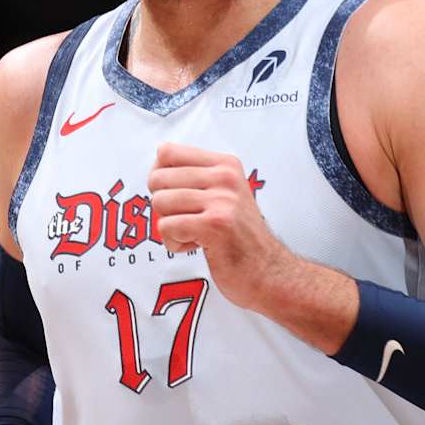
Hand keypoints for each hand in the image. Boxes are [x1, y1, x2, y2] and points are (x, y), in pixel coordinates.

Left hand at [148, 142, 293, 314]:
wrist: (269, 271)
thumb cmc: (239, 236)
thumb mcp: (225, 194)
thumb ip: (196, 178)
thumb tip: (156, 166)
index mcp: (225, 164)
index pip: (166, 152)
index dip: (159, 177)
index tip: (175, 195)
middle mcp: (225, 177)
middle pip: (157, 179)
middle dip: (163, 205)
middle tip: (187, 220)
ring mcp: (222, 200)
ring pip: (159, 202)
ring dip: (169, 226)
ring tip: (194, 233)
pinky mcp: (214, 225)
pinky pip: (166, 227)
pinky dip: (174, 243)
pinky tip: (197, 245)